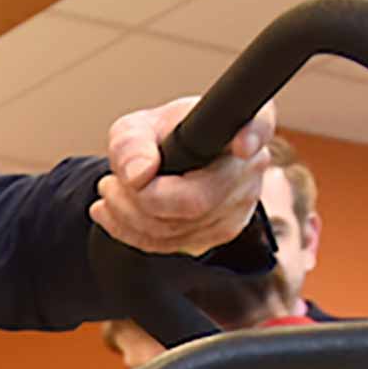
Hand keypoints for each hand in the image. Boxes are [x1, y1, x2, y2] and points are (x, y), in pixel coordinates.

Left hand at [95, 95, 279, 255]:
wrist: (165, 163)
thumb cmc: (159, 138)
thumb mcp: (136, 128)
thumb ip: (131, 143)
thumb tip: (139, 175)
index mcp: (240, 124)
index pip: (258, 126)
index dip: (253, 136)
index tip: (242, 145)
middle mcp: (251, 165)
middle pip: (195, 200)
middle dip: (137, 199)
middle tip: (110, 182)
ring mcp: (242, 203)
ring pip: (179, 229)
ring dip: (127, 215)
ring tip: (110, 191)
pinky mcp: (224, 231)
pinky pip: (173, 245)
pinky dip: (130, 232)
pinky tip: (112, 212)